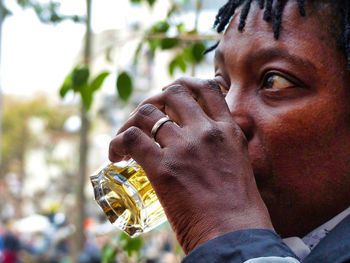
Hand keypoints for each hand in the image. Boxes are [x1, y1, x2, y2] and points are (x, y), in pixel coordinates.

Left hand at [109, 77, 272, 252]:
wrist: (235, 234)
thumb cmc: (239, 207)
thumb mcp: (240, 163)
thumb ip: (226, 145)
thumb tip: (212, 139)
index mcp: (227, 130)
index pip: (207, 88)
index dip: (184, 85)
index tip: (170, 96)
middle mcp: (206, 132)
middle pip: (172, 93)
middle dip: (154, 100)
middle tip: (144, 118)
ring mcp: (184, 147)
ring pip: (146, 112)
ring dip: (130, 122)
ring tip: (126, 139)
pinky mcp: (163, 167)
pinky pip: (131, 138)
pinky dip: (118, 143)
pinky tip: (117, 156)